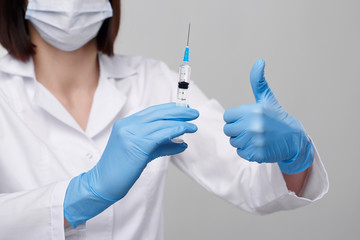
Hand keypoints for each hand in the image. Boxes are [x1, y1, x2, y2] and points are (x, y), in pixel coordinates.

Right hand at [64, 103, 198, 227]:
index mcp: (126, 123)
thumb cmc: (122, 169)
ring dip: (181, 122)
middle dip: (178, 112)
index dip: (169, 109)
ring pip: (161, 123)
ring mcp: (131, 133)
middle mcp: (128, 125)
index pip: (152, 111)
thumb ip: (161, 145)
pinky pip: (160, 134)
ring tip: (193, 125)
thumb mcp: (143, 152)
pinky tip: (185, 131)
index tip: (183, 109)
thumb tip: (182, 143)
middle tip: (193, 113)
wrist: (104, 183)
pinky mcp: (137, 144)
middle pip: (158, 113)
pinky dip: (175, 130)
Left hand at [223, 60, 313, 173]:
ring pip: (234, 142)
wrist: (293, 139)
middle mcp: (254, 126)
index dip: (235, 118)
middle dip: (236, 129)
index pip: (228, 116)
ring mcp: (255, 141)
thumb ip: (258, 82)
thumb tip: (259, 61)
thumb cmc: (277, 117)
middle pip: (228, 130)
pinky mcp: (257, 154)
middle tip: (250, 128)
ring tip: (255, 136)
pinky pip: (240, 152)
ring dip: (241, 140)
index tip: (245, 118)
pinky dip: (247, 150)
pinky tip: (258, 145)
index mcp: (254, 111)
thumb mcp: (267, 98)